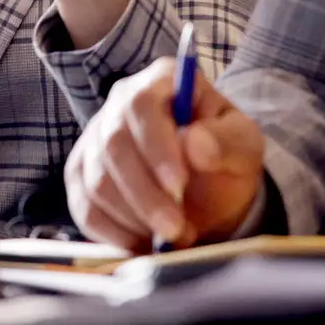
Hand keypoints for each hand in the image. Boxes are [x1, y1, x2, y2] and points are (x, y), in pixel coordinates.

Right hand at [66, 58, 265, 251]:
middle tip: (176, 228)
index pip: (141, 105)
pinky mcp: (81, 176)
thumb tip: (195, 142)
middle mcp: (119, 102)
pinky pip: (84, 207)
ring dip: (133, 217)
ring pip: (96, 181)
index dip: (156, 147)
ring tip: (172, 235)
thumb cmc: (225, 158)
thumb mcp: (243, 145)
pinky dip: (114, 233)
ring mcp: (95, 139)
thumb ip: (226, 141)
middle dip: (145, 195)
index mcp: (161, 81)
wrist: (209, 191)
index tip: (179, 186)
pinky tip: (144, 243)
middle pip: (113, 145)